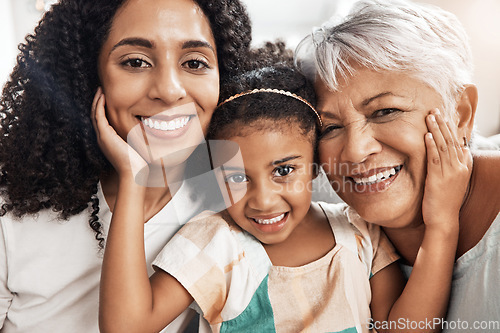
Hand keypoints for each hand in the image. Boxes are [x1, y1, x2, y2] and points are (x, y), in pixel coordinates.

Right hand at [91, 88, 147, 181]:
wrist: (133, 172)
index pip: (102, 120)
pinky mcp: (105, 135)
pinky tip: (102, 96)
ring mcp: (102, 136)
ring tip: (100, 90)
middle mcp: (102, 137)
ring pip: (95, 114)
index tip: (106, 97)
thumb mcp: (135, 146)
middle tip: (100, 90)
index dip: (102, 108)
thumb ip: (134, 137)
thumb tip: (143, 130)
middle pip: (95, 115)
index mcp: (108, 140)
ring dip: (97, 101)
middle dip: (97, 102)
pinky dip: (99, 105)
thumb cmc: (137, 162)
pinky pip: (98, 116)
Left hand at [422, 109, 471, 229]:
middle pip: (450, 141)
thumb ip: (456, 165)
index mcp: (464, 167)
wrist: (444, 220)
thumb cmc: (445, 201)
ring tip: (430, 116)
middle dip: (442, 124)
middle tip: (435, 110)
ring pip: (443, 146)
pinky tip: (427, 135)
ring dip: (436, 130)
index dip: (450, 128)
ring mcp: (450, 173)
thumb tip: (456, 151)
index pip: (456, 143)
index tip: (443, 116)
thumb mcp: (454, 181)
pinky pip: (435, 158)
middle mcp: (459, 168)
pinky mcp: (438, 178)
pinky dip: (431, 145)